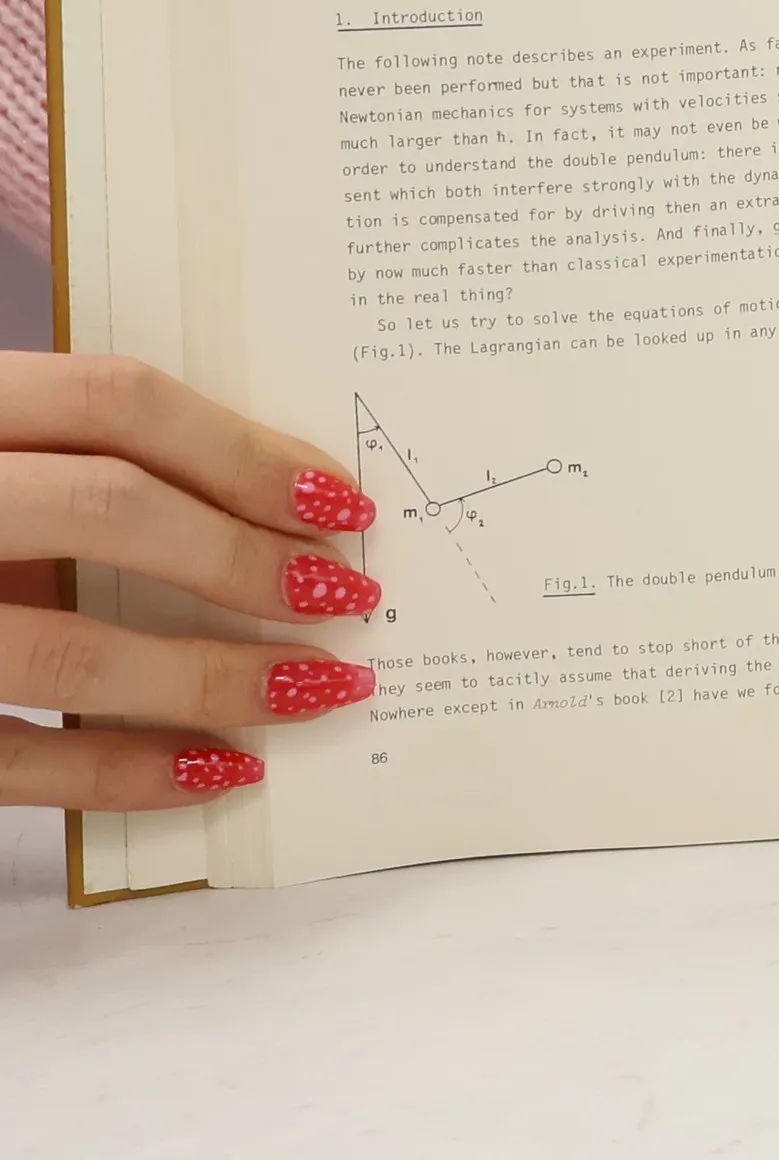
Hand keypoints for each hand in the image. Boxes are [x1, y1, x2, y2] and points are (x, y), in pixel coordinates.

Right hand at [0, 353, 379, 809]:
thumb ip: (86, 459)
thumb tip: (275, 498)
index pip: (117, 401)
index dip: (244, 448)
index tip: (344, 502)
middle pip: (110, 510)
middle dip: (247, 559)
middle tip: (349, 598)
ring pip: (68, 652)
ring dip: (213, 678)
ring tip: (316, 690)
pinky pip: (14, 763)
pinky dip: (128, 774)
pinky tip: (221, 770)